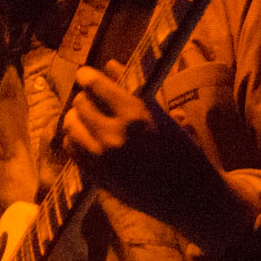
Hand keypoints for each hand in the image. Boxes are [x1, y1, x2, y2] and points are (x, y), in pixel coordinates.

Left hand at [61, 62, 251, 254]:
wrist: (190, 196)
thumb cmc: (181, 149)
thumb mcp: (161, 115)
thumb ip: (132, 90)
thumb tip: (108, 65)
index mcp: (134, 116)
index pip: (95, 86)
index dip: (87, 76)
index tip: (85, 74)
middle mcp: (114, 137)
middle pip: (80, 105)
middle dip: (85, 98)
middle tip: (92, 98)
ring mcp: (103, 161)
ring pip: (70, 127)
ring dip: (77, 118)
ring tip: (87, 117)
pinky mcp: (98, 178)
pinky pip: (72, 150)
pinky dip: (76, 139)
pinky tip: (88, 137)